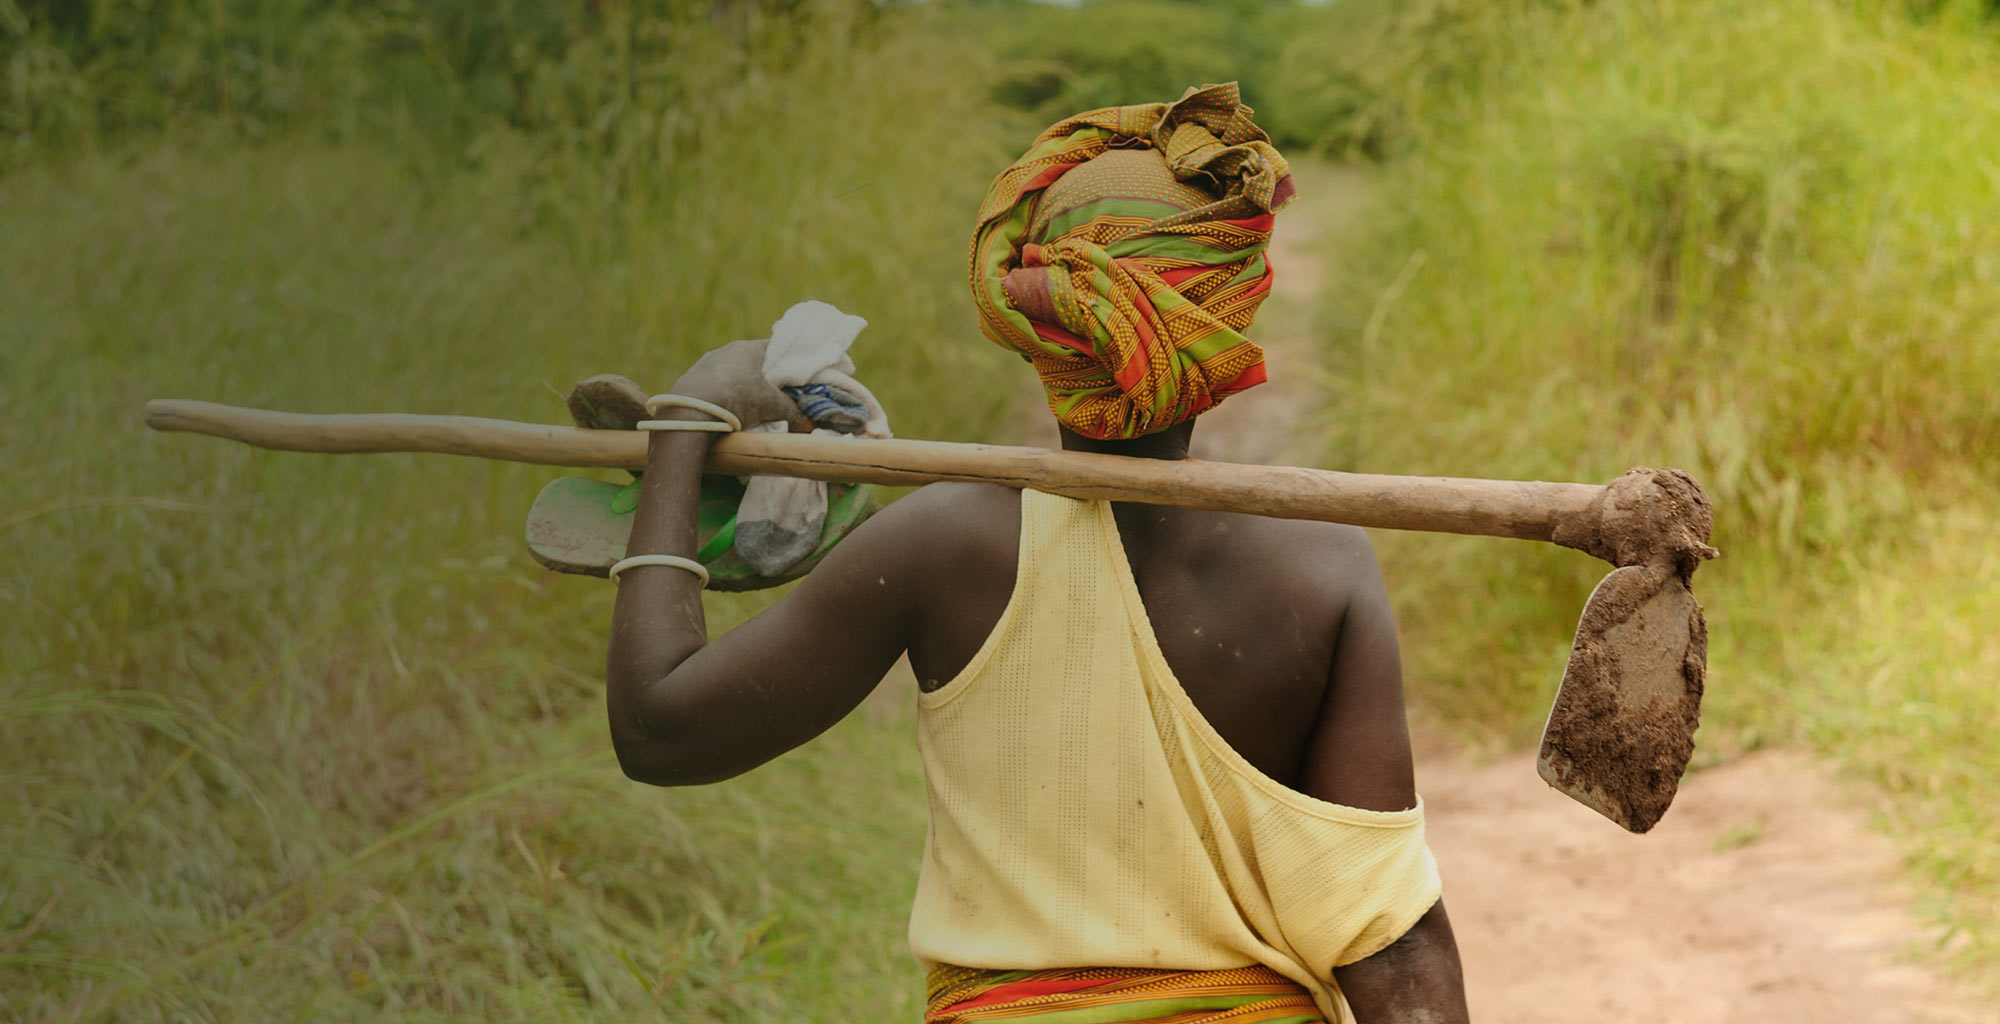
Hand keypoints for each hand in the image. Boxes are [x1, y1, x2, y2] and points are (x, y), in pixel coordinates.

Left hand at [669, 339, 807, 430]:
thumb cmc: (737, 399)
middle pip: (753, 362)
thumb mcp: (771, 406)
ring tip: (751, 408)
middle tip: (777, 396)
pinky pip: (715, 385)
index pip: (774, 348)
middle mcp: (725, 351)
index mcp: (747, 349)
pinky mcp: (691, 381)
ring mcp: (705, 365)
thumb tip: (809, 424)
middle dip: (765, 378)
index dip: (787, 362)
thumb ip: (792, 412)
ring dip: (742, 388)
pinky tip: (727, 411)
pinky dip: (724, 396)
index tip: (795, 376)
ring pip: (732, 374)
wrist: (691, 412)